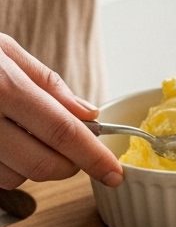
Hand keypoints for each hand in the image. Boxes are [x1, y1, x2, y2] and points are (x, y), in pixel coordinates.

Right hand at [0, 37, 123, 189]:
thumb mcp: (4, 49)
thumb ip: (48, 83)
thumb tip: (89, 114)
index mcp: (2, 86)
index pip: (61, 131)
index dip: (93, 156)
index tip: (114, 171)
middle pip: (43, 164)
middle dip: (69, 166)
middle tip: (75, 151)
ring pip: (16, 178)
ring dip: (33, 166)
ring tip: (24, 133)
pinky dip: (7, 167)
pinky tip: (3, 140)